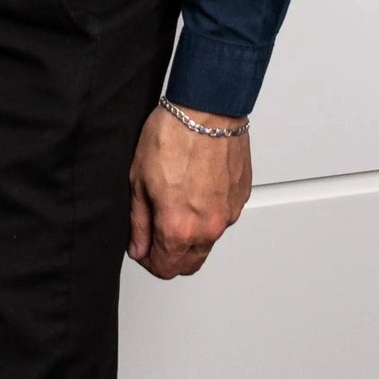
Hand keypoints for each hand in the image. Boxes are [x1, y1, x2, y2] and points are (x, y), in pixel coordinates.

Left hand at [127, 105, 251, 278]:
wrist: (206, 109)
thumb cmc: (172, 135)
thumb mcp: (138, 178)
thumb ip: (139, 221)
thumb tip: (138, 248)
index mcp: (178, 228)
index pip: (165, 269)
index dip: (149, 261)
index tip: (143, 247)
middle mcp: (208, 229)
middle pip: (189, 264)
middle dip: (171, 255)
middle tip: (156, 231)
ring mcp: (228, 215)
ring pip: (208, 242)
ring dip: (191, 234)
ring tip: (176, 202)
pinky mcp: (240, 199)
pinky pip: (223, 218)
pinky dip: (209, 213)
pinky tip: (196, 188)